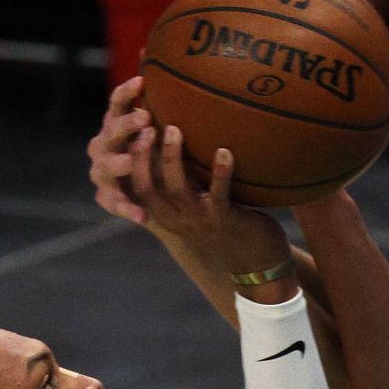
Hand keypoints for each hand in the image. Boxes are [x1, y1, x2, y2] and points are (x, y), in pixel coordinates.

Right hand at [87, 76, 154, 226]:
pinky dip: (128, 209)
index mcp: (114, 125)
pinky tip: (142, 216)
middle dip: (125, 125)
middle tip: (146, 120)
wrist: (143, 194)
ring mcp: (103, 173)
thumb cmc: (150, 153)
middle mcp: (102, 146)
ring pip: (108, 166)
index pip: (116, 103)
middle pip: (111, 131)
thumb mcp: (155, 128)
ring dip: (121, 161)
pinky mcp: (109, 199)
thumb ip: (155, 97)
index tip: (141, 83)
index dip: (125, 93)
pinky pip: (116, 204)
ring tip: (131, 162)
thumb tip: (155, 49)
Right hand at [126, 123, 290, 280]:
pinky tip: (224, 150)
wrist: (256, 263)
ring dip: (174, 157)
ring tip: (175, 129)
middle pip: (148, 186)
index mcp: (165, 215)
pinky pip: (220, 193)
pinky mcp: (225, 220)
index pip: (137, 187)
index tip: (134, 130)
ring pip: (178, 188)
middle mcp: (177, 219)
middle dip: (143, 155)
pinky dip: (221, 171)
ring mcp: (200, 220)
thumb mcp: (195, 209)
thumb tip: (172, 143)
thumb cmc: (225, 227)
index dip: (132, 159)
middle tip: (148, 124)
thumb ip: (182, 184)